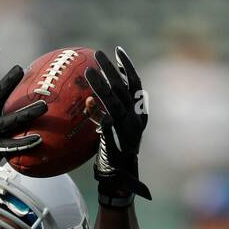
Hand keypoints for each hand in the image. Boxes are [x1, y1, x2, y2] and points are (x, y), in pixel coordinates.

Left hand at [85, 46, 150, 203]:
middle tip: (97, 54)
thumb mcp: (114, 126)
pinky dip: (99, 113)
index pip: (135, 83)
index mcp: (139, 112)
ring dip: (102, 85)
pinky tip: (89, 103)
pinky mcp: (115, 141)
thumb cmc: (114, 150)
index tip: (117, 51)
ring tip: (89, 71)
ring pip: (114, 102)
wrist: (119, 177)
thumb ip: (106, 110)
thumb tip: (91, 96)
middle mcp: (135, 119)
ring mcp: (126, 130)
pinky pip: (106, 123)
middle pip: (123, 88)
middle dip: (110, 69)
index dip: (127, 66)